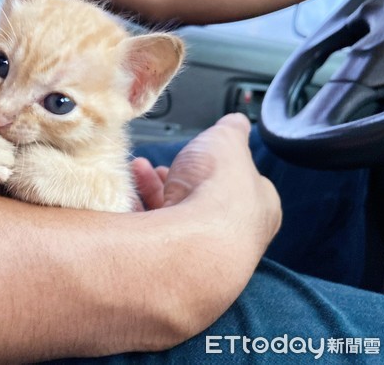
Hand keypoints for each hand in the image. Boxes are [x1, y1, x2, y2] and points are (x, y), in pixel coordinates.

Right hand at [133, 113, 280, 246]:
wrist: (194, 240)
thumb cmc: (219, 189)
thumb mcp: (228, 140)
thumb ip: (233, 130)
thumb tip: (238, 122)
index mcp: (257, 205)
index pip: (237, 183)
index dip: (214, 164)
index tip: (193, 153)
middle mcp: (233, 232)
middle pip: (201, 199)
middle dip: (176, 177)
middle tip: (160, 165)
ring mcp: (201, 250)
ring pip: (174, 216)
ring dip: (153, 190)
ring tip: (137, 170)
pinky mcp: (171, 261)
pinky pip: (151, 233)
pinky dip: (137, 212)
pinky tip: (126, 195)